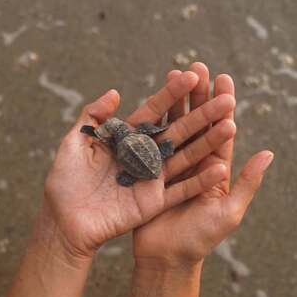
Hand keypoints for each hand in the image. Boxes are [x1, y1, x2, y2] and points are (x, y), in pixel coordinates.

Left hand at [43, 70, 237, 261]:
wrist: (64, 222)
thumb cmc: (64, 183)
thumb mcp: (74, 144)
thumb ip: (93, 117)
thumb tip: (114, 92)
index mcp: (127, 139)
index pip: (154, 111)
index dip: (171, 94)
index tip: (191, 74)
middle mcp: (144, 155)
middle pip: (177, 131)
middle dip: (201, 114)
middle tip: (225, 97)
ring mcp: (152, 178)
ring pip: (185, 157)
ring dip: (208, 142)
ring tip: (231, 124)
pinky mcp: (155, 201)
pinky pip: (181, 190)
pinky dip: (200, 180)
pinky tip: (220, 167)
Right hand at [133, 63, 273, 267]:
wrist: (167, 257)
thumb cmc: (201, 239)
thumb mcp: (230, 212)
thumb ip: (247, 183)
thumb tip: (268, 153)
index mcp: (215, 169)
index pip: (221, 131)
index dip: (222, 106)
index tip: (224, 80)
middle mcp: (194, 162)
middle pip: (197, 122)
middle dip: (198, 95)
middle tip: (198, 68)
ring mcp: (172, 164)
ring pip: (175, 127)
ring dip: (176, 102)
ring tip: (175, 76)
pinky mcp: (151, 170)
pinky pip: (153, 143)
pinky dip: (154, 123)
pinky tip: (152, 102)